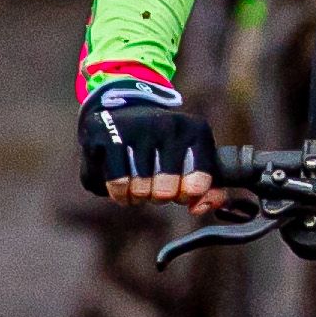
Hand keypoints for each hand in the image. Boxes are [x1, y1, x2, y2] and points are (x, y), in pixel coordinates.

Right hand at [80, 79, 216, 203]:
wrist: (126, 107)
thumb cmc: (165, 144)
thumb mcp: (194, 157)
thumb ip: (209, 189)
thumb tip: (199, 209)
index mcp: (195, 130)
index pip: (198, 183)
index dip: (187, 196)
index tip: (181, 191)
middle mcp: (168, 125)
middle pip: (165, 191)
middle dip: (159, 198)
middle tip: (156, 188)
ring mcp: (136, 127)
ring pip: (139, 190)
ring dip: (137, 198)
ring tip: (138, 188)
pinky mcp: (106, 133)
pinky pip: (115, 184)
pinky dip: (118, 194)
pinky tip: (121, 188)